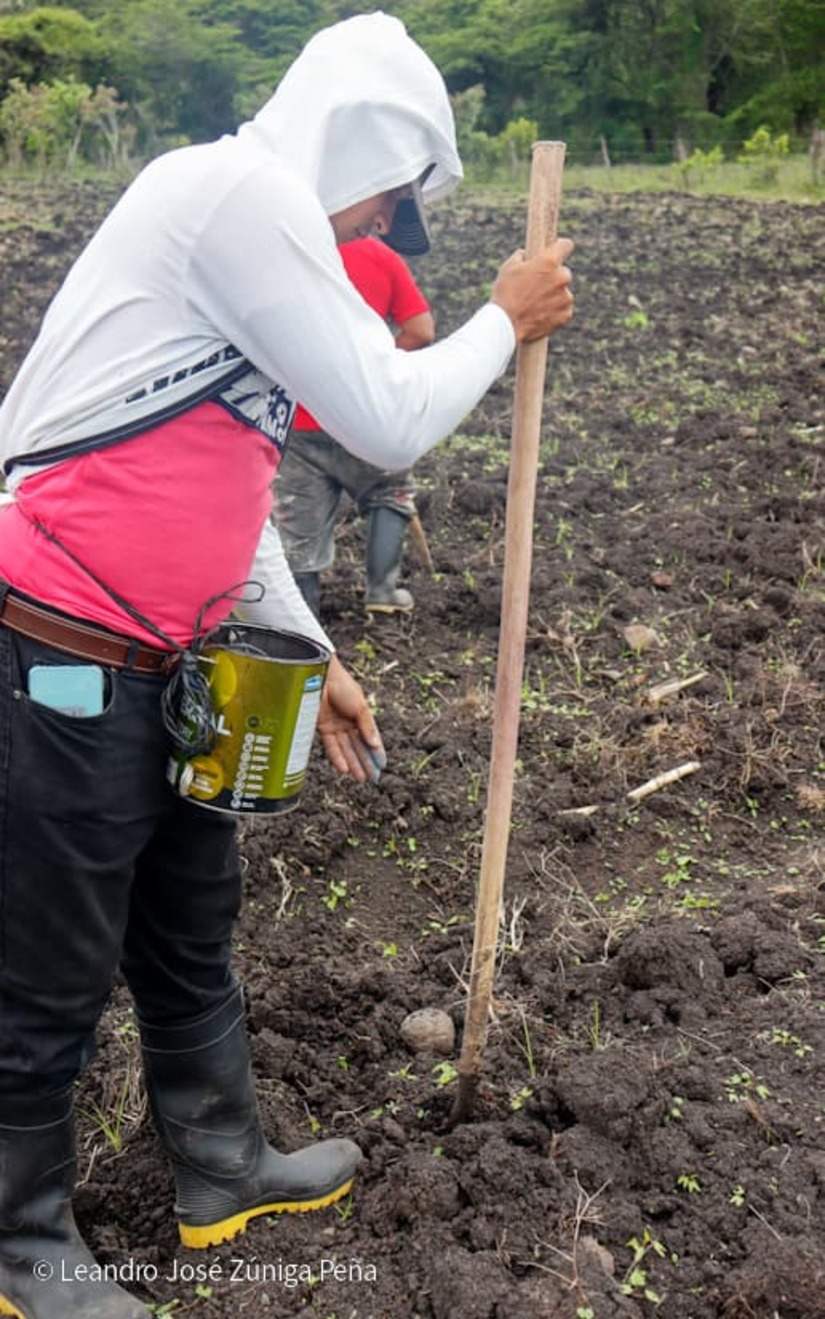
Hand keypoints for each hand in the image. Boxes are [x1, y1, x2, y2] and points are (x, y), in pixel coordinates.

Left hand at [317, 653, 386, 782]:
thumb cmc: (342, 685)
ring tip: (360, 778)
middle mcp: (348, 722)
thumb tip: (375, 745)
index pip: (370, 738)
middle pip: (358, 746)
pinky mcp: (322, 727)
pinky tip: (345, 768)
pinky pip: (331, 746)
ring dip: (353, 764)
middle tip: (371, 778)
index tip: (382, 766)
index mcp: (360, 715)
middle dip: (365, 762)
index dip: (376, 752)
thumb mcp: (361, 706)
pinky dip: (338, 757)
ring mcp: (335, 725)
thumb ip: (367, 726)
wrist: (320, 675)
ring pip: (346, 749)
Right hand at [490, 237, 573, 343]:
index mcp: (549, 261)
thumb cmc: (505, 295)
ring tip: (535, 304)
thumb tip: (525, 255)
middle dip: (553, 277)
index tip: (557, 251)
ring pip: (563, 292)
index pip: (566, 245)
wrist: (506, 325)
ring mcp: (565, 297)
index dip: (561, 247)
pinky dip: (555, 311)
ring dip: (553, 295)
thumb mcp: (509, 268)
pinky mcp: (566, 314)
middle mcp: (561, 277)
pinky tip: (539, 314)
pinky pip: (563, 309)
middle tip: (537, 286)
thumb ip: (521, 256)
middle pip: (563, 272)